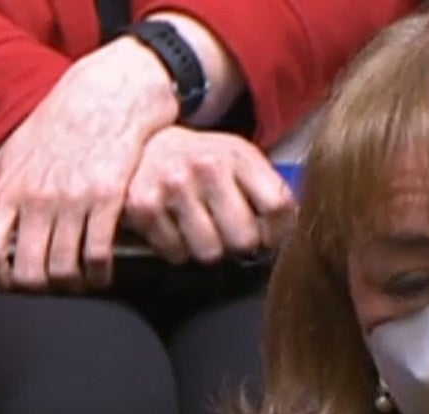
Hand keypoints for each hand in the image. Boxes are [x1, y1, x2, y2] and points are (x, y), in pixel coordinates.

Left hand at [0, 37, 178, 291]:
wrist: (105, 94)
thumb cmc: (53, 127)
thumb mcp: (5, 158)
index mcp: (8, 192)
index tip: (5, 282)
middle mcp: (37, 199)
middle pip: (29, 271)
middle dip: (36, 289)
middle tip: (45, 289)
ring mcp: (73, 200)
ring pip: (64, 269)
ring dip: (69, 285)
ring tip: (73, 283)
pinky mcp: (108, 197)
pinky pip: (99, 253)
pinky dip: (99, 273)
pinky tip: (99, 272)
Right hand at [124, 127, 295, 264]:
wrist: (145, 145)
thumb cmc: (199, 159)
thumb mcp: (236, 158)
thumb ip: (264, 188)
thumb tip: (284, 232)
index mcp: (237, 155)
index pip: (276, 205)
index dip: (277, 232)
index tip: (268, 238)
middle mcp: (206, 168)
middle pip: (243, 237)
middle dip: (239, 244)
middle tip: (229, 234)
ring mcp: (173, 188)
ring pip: (209, 252)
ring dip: (207, 249)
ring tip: (201, 231)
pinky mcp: (144, 208)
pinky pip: (175, 254)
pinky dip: (177, 250)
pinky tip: (176, 230)